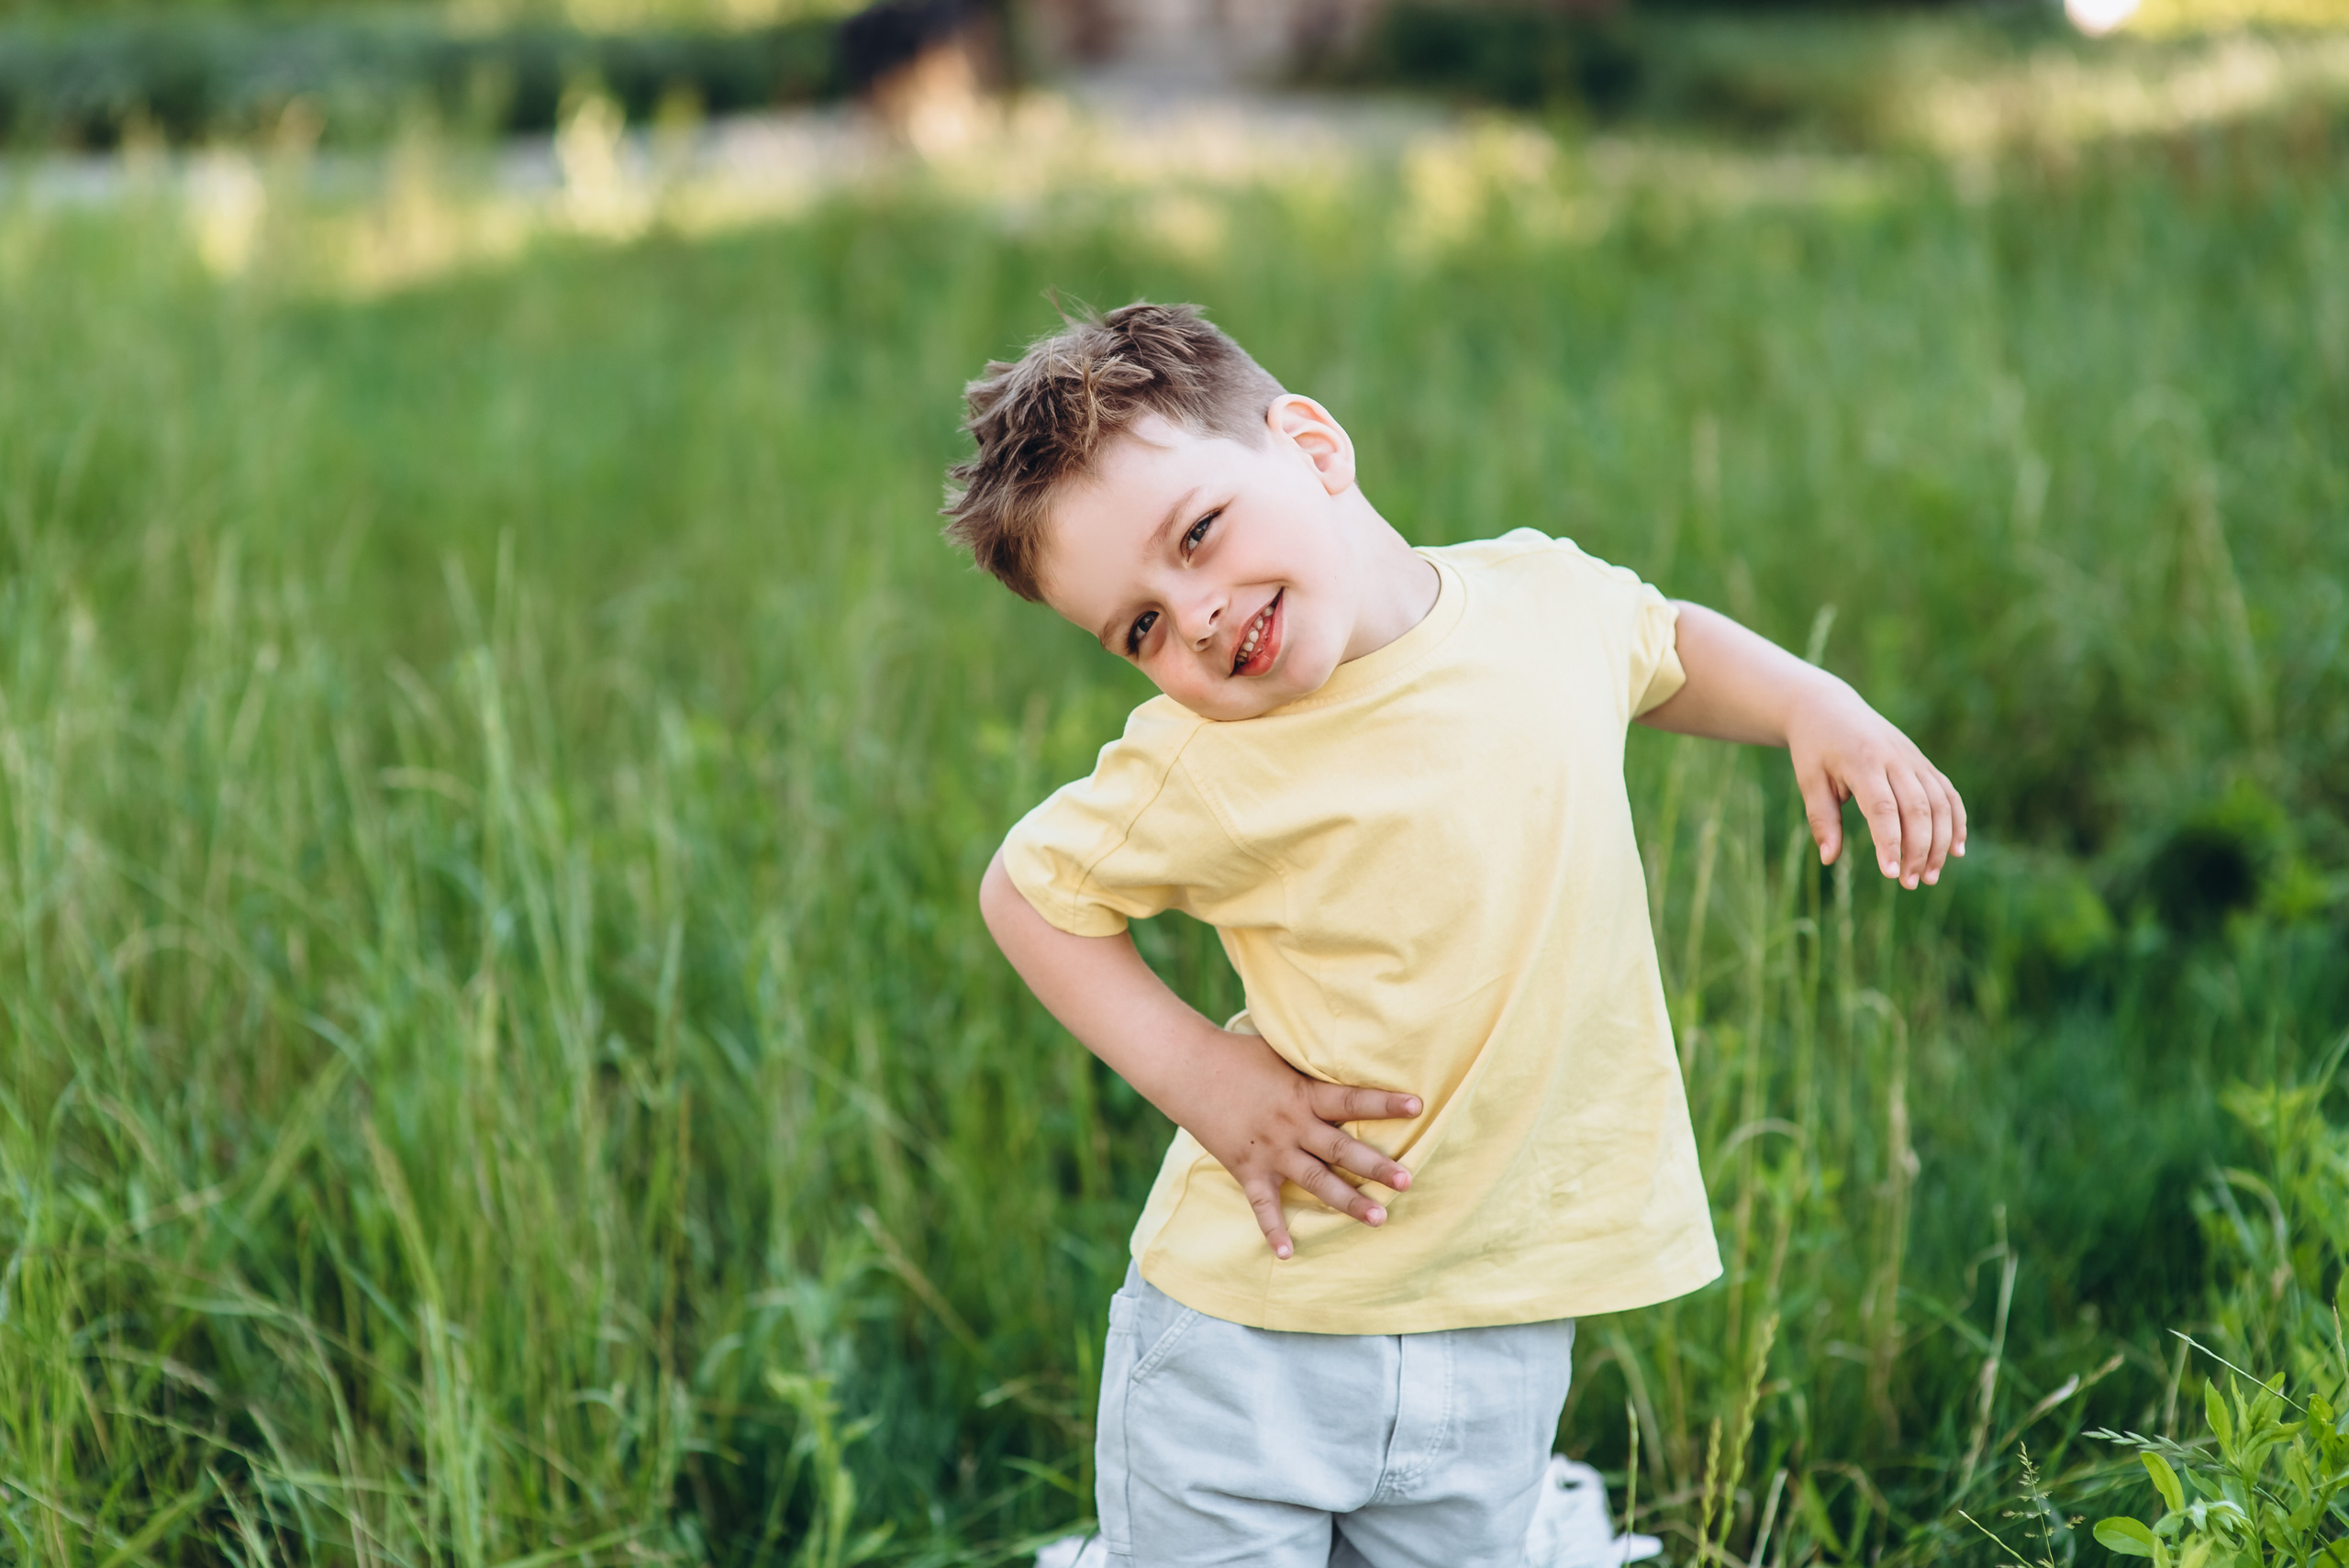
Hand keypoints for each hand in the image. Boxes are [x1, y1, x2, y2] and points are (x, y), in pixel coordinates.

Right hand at [977, 851, 1418, 1258]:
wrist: (1181, 1066)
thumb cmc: (1233, 1050)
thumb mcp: (1276, 1039)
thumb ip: (1310, 1032)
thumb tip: (1345, 997)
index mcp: (1300, 1090)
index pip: (1350, 1095)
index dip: (1383, 1101)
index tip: (1418, 1104)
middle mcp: (1290, 1124)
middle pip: (1341, 1149)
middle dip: (1378, 1167)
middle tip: (1410, 1181)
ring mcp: (1267, 1150)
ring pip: (1313, 1182)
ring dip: (1346, 1203)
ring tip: (1379, 1219)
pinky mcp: (1245, 1168)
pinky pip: (1262, 1205)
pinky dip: (1274, 1231)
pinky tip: (1291, 1255)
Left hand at [1785, 682, 1966, 887]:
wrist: (1829, 708)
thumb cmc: (1815, 749)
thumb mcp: (1809, 781)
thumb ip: (1822, 819)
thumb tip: (1829, 859)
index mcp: (1862, 761)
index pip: (1883, 807)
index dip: (1890, 842)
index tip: (1890, 874)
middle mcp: (1894, 759)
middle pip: (1918, 808)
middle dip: (1918, 850)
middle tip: (1908, 883)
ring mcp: (1913, 759)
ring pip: (1940, 803)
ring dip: (1940, 842)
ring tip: (1929, 876)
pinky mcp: (1923, 762)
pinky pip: (1948, 793)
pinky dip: (1956, 821)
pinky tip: (1956, 851)